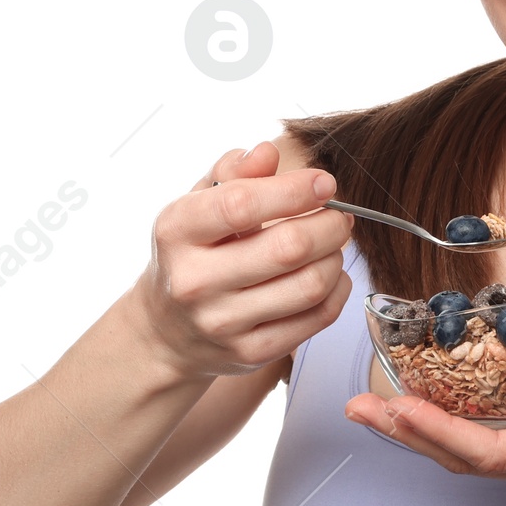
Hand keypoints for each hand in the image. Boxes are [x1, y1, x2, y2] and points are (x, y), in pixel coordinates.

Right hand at [128, 139, 354, 379]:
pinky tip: (332, 276)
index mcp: (177, 231)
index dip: (294, 190)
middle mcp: (194, 280)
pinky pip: (316, 319)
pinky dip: (337, 291)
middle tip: (340, 216)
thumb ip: (232, 174)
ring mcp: (222, 322)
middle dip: (330, 225)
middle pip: (288, 248)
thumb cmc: (190, 255)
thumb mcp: (196, 206)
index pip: (241, 205)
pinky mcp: (250, 352)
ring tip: (333, 245)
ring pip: (309, 285)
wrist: (165, 332)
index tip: (325, 183)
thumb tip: (267, 152)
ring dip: (335, 258)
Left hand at [344, 372, 505, 505]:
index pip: (485, 451)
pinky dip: (454, 426)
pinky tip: (438, 405)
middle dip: (408, 433)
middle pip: (463, 459)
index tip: (393, 405)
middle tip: (356, 406)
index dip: (435, 431)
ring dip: (423, 433)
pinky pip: (491, 444)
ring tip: (378, 406)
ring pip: (472, 454)